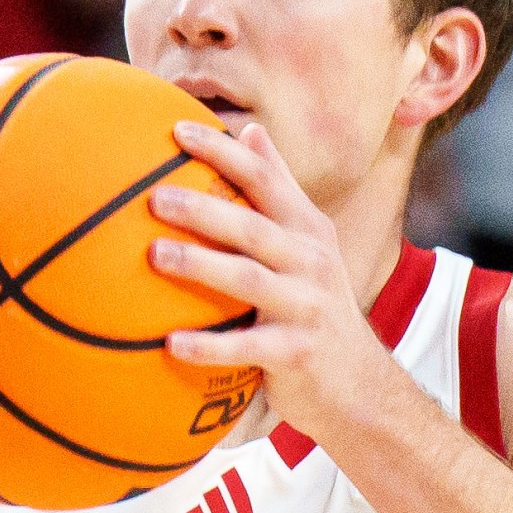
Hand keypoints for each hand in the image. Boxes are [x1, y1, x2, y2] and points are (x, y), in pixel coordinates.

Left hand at [147, 120, 395, 442]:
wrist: (358, 383)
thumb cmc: (313, 305)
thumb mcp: (308, 242)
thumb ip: (279, 189)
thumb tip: (250, 130)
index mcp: (307, 229)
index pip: (265, 178)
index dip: (223, 152)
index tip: (177, 131)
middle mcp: (311, 261)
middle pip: (253, 227)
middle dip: (204, 209)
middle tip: (154, 198)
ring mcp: (307, 307)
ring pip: (250, 280)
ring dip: (201, 266)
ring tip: (154, 256)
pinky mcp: (297, 353)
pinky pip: (248, 347)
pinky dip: (210, 346)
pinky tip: (170, 344)